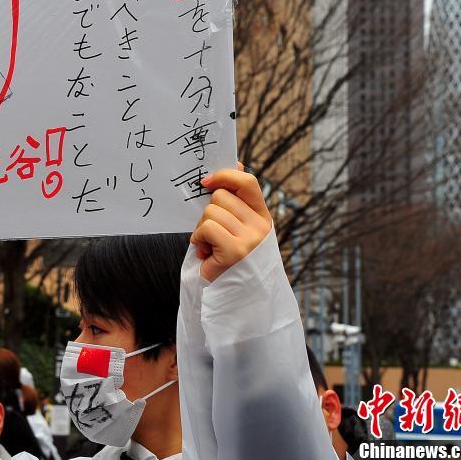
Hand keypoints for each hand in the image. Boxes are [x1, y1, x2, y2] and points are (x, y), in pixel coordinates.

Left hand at [190, 165, 272, 282]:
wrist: (234, 296)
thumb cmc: (229, 256)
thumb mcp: (236, 225)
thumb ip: (235, 200)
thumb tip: (236, 163)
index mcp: (262, 215)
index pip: (248, 182)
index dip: (225, 176)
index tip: (206, 182)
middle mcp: (260, 225)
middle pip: (221, 197)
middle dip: (208, 213)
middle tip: (211, 233)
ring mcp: (251, 238)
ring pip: (211, 212)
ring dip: (201, 229)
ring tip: (209, 245)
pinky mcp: (236, 251)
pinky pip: (206, 229)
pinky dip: (198, 240)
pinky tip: (205, 253)